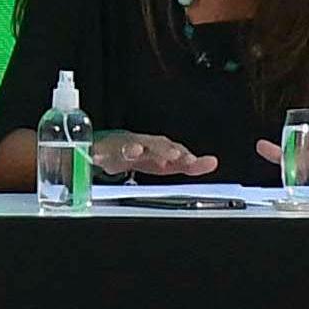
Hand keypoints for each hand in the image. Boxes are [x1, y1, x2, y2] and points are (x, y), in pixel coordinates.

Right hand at [88, 130, 214, 180]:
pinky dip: (98, 154)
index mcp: (159, 148)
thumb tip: (212, 162)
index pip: (174, 150)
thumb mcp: (166, 162)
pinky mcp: (102, 151)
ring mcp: (121, 147)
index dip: (184, 157)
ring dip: (131, 148)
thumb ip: (188, 165)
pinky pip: (99, 152)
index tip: (194, 162)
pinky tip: (96, 158)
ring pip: (126, 146)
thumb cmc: (141, 154)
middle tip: (172, 156)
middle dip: (162, 149)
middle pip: (153, 145)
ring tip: (135, 151)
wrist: (111, 147)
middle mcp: (142, 144)